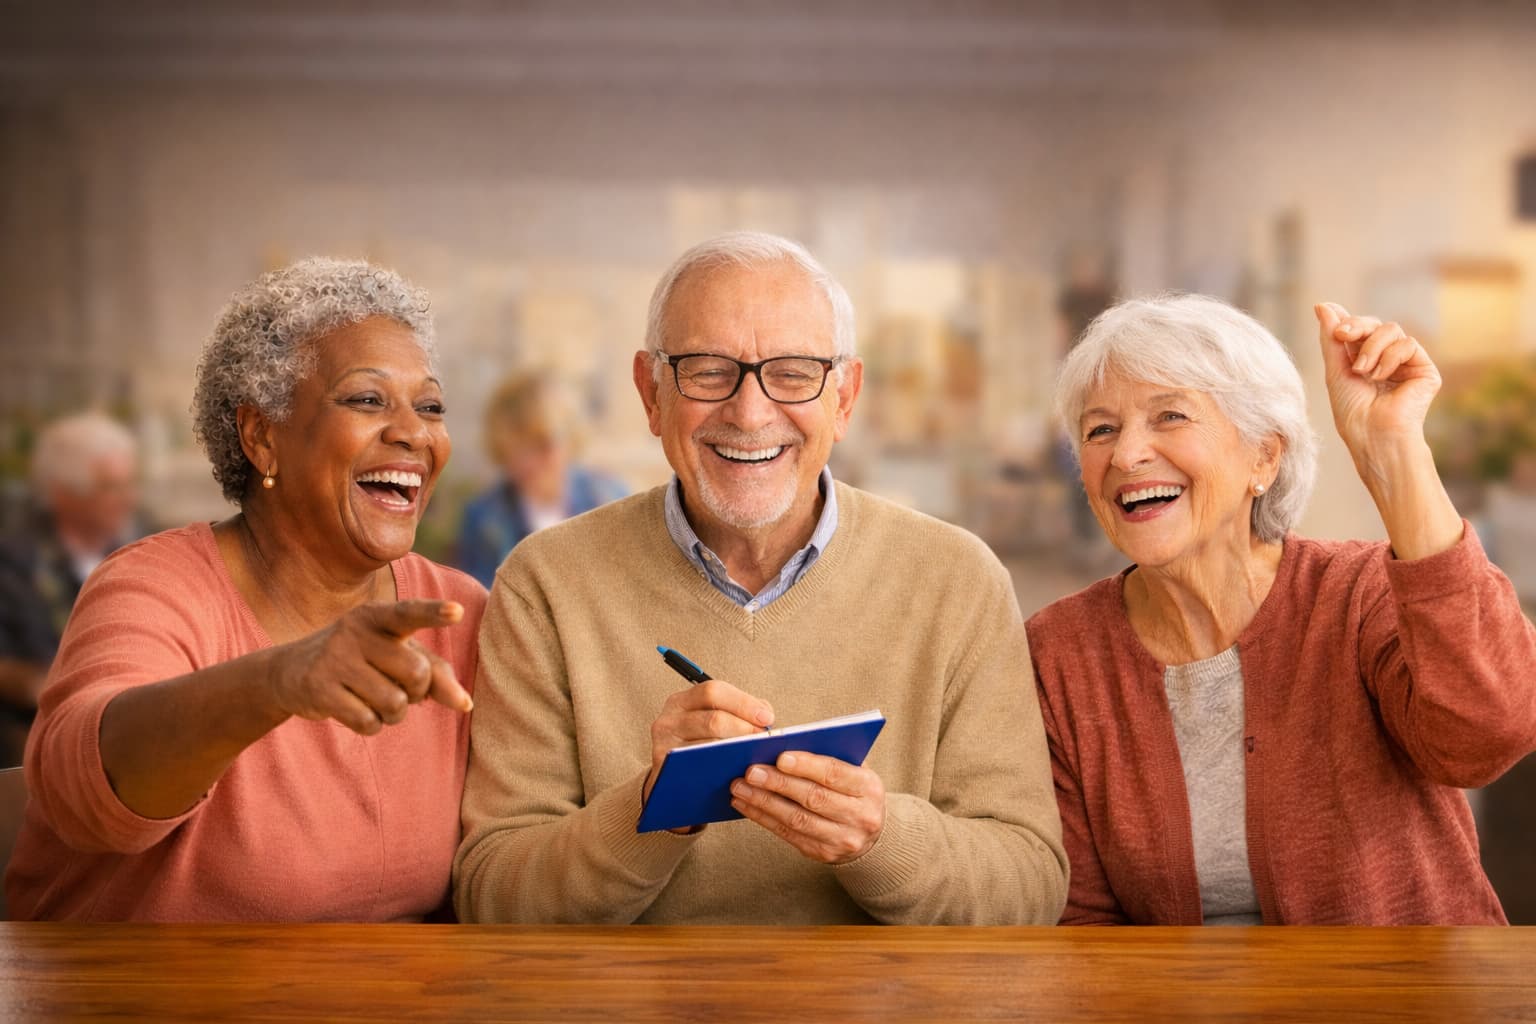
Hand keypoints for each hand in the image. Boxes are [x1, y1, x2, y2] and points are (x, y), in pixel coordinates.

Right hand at [270, 599, 471, 735]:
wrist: (290, 672)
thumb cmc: (362, 660)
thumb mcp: (395, 655)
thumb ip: (435, 673)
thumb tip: (466, 704)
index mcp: (378, 616)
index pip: (409, 613)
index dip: (434, 614)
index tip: (458, 611)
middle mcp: (355, 631)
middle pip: (417, 673)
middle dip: (416, 692)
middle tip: (398, 688)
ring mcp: (334, 659)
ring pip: (395, 703)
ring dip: (394, 714)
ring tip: (373, 699)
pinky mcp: (319, 688)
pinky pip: (368, 722)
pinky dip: (371, 725)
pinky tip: (353, 709)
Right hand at [644, 679, 772, 802]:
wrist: (673, 781)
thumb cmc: (700, 746)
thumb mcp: (713, 722)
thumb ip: (740, 712)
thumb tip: (765, 713)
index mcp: (683, 701)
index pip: (713, 691)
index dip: (743, 703)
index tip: (766, 717)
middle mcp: (668, 719)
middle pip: (712, 719)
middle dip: (743, 728)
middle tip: (762, 738)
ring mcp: (663, 745)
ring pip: (707, 746)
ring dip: (736, 751)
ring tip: (754, 754)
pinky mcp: (665, 769)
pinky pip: (698, 768)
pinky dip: (721, 769)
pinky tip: (736, 770)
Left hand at [729, 750, 884, 863]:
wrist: (872, 835)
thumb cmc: (853, 790)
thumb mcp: (854, 770)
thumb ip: (829, 755)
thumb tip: (784, 742)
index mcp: (869, 787)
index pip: (835, 773)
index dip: (807, 765)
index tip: (780, 757)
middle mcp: (860, 816)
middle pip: (813, 798)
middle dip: (778, 783)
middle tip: (750, 772)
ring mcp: (842, 839)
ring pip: (797, 819)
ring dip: (763, 802)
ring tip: (740, 788)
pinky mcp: (823, 854)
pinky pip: (788, 834)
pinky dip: (763, 818)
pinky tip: (746, 805)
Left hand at [1314, 302, 1441, 464]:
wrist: (1372, 434)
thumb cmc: (1351, 411)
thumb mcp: (1335, 370)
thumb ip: (1331, 339)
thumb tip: (1322, 305)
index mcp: (1365, 360)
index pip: (1359, 329)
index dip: (1348, 321)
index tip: (1334, 326)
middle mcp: (1387, 360)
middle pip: (1375, 324)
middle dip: (1357, 326)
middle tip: (1342, 335)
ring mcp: (1407, 364)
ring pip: (1391, 329)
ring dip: (1371, 347)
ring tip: (1362, 371)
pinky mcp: (1425, 369)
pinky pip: (1407, 344)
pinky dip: (1389, 357)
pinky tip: (1380, 377)